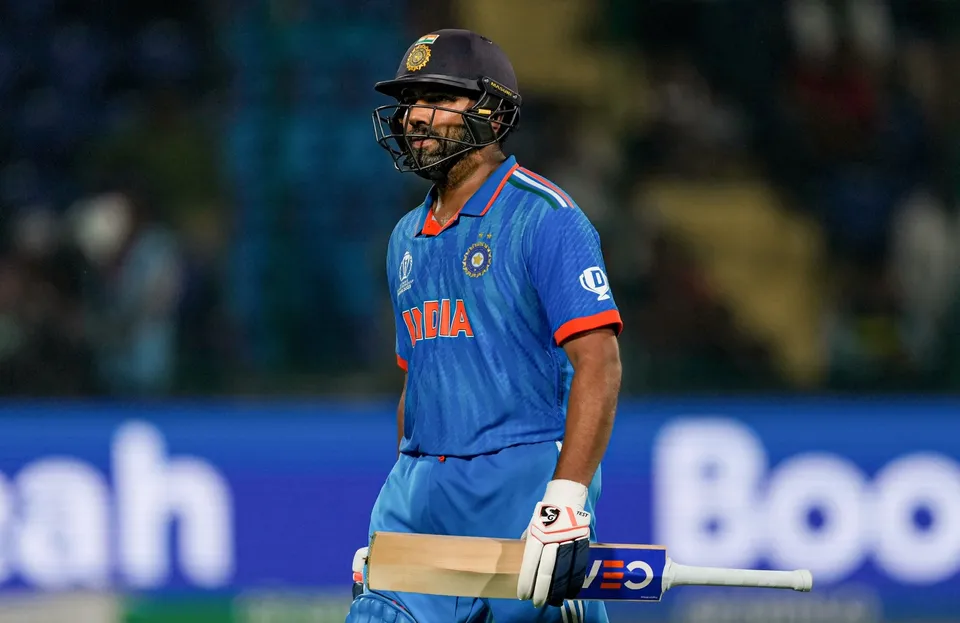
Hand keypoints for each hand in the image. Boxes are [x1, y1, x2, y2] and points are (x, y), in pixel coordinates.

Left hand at [517, 479, 591, 607]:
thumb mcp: (532, 525)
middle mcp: (553, 537)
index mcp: (537, 533)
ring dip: (560, 589)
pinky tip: (572, 591)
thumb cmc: (545, 512)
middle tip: (537, 603)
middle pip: (547, 569)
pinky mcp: (582, 539)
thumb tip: (524, 561)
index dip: (527, 581)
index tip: (523, 595)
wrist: (566, 493)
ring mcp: (569, 538)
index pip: (531, 562)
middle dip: (542, 590)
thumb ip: (529, 542)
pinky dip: (576, 579)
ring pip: (565, 569)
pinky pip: (580, 563)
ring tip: (555, 602)